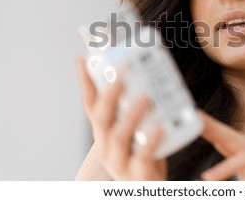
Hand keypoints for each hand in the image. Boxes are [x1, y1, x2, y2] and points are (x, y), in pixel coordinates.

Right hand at [76, 57, 166, 179]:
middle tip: (125, 70)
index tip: (84, 58)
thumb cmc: (141, 153)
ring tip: (145, 97)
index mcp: (103, 131)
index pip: (90, 104)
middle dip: (111, 92)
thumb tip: (144, 73)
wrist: (147, 187)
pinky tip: (160, 128)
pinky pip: (141, 157)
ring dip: (131, 114)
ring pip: (118, 136)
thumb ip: (135, 105)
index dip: (85, 81)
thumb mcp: (134, 128)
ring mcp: (119, 161)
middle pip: (101, 117)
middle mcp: (105, 145)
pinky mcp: (137, 174)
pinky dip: (150, 142)